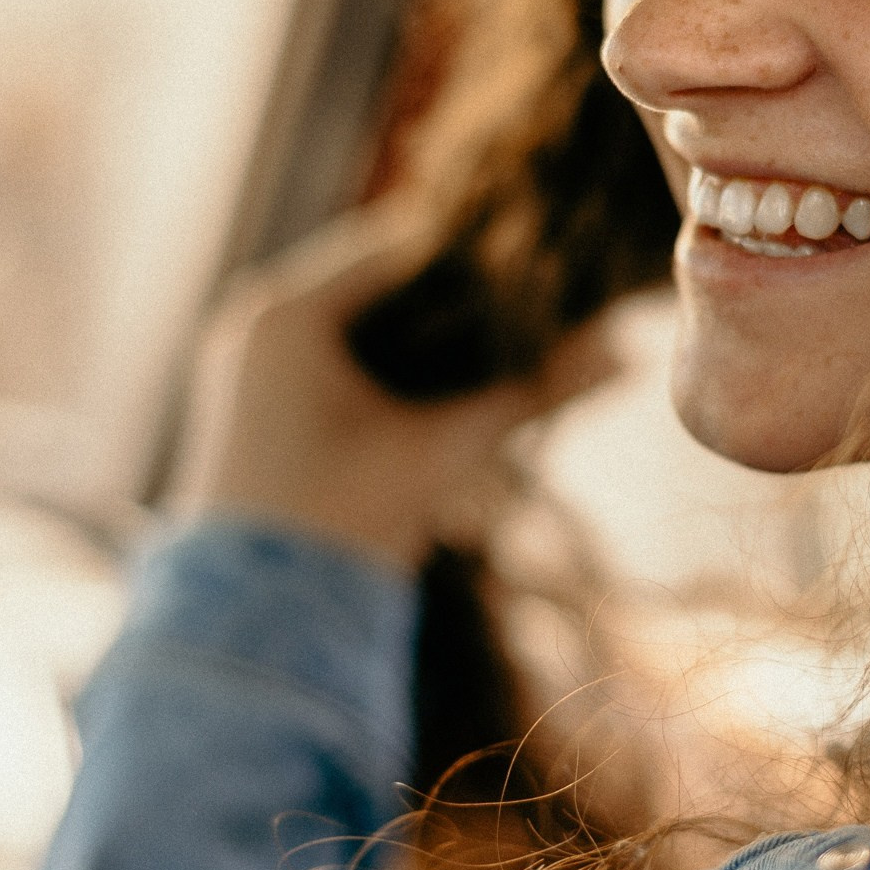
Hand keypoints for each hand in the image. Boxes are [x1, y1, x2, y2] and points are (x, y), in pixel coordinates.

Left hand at [167, 209, 614, 574]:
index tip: (539, 267)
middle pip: (375, 279)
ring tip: (496, 340)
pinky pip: (329, 352)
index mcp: (284, 312)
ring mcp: (245, 360)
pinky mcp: (252, 399)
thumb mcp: (443, 451)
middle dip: (451, 292)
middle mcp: (253, 320)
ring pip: (355, 317)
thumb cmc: (344, 528)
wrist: (259, 625)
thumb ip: (532, 394)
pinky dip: (384, 360)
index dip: (474, 253)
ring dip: (421, 326)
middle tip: (529, 305)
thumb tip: (624, 354)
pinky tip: (441, 382)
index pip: (397, 244)